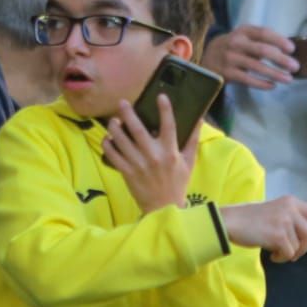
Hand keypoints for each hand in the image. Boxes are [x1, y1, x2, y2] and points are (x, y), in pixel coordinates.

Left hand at [103, 95, 196, 213]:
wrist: (164, 209)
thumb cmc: (177, 183)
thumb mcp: (189, 161)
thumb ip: (192, 139)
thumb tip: (199, 119)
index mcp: (170, 152)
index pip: (169, 126)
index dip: (165, 109)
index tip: (161, 96)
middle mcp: (154, 156)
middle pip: (138, 129)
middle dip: (128, 114)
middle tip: (122, 103)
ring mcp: (138, 165)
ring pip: (122, 141)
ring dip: (115, 128)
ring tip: (113, 121)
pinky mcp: (127, 173)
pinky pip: (114, 156)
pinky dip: (108, 146)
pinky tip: (108, 139)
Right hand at [201, 25, 297, 90]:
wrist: (207, 57)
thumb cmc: (234, 47)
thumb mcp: (244, 37)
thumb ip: (261, 40)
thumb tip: (287, 50)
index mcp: (243, 31)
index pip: (263, 33)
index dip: (279, 40)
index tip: (292, 49)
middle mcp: (235, 43)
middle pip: (262, 50)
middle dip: (281, 59)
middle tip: (295, 67)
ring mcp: (230, 58)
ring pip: (257, 67)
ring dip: (275, 74)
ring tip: (288, 79)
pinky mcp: (227, 73)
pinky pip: (248, 80)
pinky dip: (262, 84)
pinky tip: (272, 86)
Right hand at [219, 196, 306, 261]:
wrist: (230, 222)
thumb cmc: (248, 220)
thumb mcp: (273, 213)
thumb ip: (289, 220)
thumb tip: (305, 235)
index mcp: (290, 202)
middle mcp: (290, 209)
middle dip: (304, 248)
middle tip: (290, 253)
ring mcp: (285, 221)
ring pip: (299, 246)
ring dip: (289, 253)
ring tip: (275, 251)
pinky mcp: (279, 234)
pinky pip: (289, 252)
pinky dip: (281, 257)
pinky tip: (271, 254)